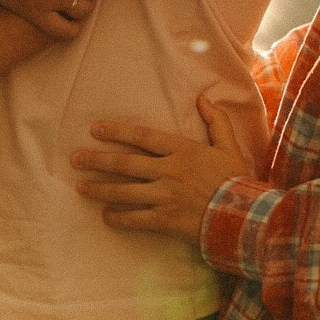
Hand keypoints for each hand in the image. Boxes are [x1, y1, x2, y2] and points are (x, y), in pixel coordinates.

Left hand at [72, 98, 248, 244]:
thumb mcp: (229, 145)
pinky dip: (118, 217)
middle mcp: (168, 172)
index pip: (142, 137)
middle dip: (97, 160)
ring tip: (80, 187)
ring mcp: (164, 197)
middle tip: (74, 158)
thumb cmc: (236, 179)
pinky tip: (105, 215)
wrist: (244, 217)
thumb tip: (202, 97)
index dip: (117, 132)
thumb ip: (216, 120)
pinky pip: (135, 219)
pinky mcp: (165, 221)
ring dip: (99, 189)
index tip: (95, 130)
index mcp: (182, 150)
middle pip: (125, 164)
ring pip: (124, 191)